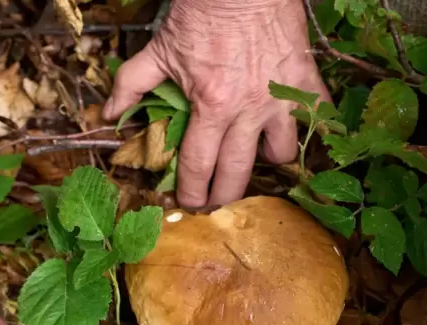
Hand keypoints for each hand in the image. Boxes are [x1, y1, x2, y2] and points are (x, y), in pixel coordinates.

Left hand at [103, 0, 329, 207]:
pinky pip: (317, 116)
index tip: (189, 203)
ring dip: (266, 161)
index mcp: (211, 107)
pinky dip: (310, 127)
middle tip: (217, 203)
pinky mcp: (304, 80)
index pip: (199, 166)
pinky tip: (298, 131)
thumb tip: (109, 113)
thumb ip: (131, 84)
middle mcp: (248, 111)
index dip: (192, 192)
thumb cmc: (200, 13)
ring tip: (254, 158)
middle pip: (238, 173)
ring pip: (281, 152)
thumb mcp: (159, 49)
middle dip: (224, 197)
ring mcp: (280, 98)